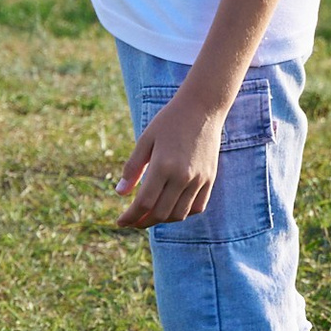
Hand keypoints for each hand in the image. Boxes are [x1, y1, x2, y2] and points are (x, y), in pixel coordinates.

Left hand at [115, 92, 226, 230]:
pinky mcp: (210, 178)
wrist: (202, 108)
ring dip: (162, 220)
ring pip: (179, 214)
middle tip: (132, 221)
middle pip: (161, 213)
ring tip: (149, 216)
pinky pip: (197, 207)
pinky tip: (171, 208)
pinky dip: (183, 213)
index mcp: (163, 165)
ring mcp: (199, 179)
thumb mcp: (146, 140)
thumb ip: (133, 168)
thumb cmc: (169, 121)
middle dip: (143, 221)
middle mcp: (183, 176)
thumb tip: (120, 193)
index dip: (131, 216)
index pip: (144, 203)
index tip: (120, 222)